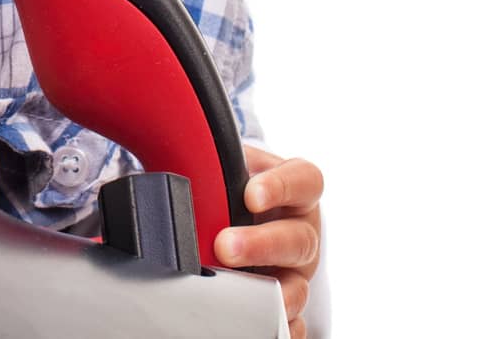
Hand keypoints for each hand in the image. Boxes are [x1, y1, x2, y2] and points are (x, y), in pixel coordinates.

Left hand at [214, 144, 322, 337]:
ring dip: (267, 290)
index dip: (282, 187)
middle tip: (225, 245)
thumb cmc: (236, 187)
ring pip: (298, 285)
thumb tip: (173, 157)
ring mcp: (298, 271)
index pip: (305, 181)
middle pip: (298, 239)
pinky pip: (294, 323)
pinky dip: (279, 327)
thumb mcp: (233, 166)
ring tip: (235, 288)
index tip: (250, 195)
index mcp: (297, 191)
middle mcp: (303, 231)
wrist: (242, 216)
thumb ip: (215, 162)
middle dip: (261, 244)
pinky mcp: (289, 301)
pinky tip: (258, 323)